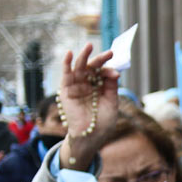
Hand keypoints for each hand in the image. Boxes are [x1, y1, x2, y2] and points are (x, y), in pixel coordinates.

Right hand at [56, 44, 120, 167]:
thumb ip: (111, 86)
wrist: (92, 134)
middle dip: (100, 59)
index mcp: (100, 86)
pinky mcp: (66, 89)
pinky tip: (70, 54)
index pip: (103, 73)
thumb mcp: (111, 101)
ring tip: (89, 46)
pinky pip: (66, 75)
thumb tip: (114, 71)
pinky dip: (67, 64)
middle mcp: (88, 84)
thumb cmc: (103, 120)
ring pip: (79, 67)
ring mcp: (77, 86)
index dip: (109, 71)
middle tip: (109, 53)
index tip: (116, 74)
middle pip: (92, 67)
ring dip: (83, 56)